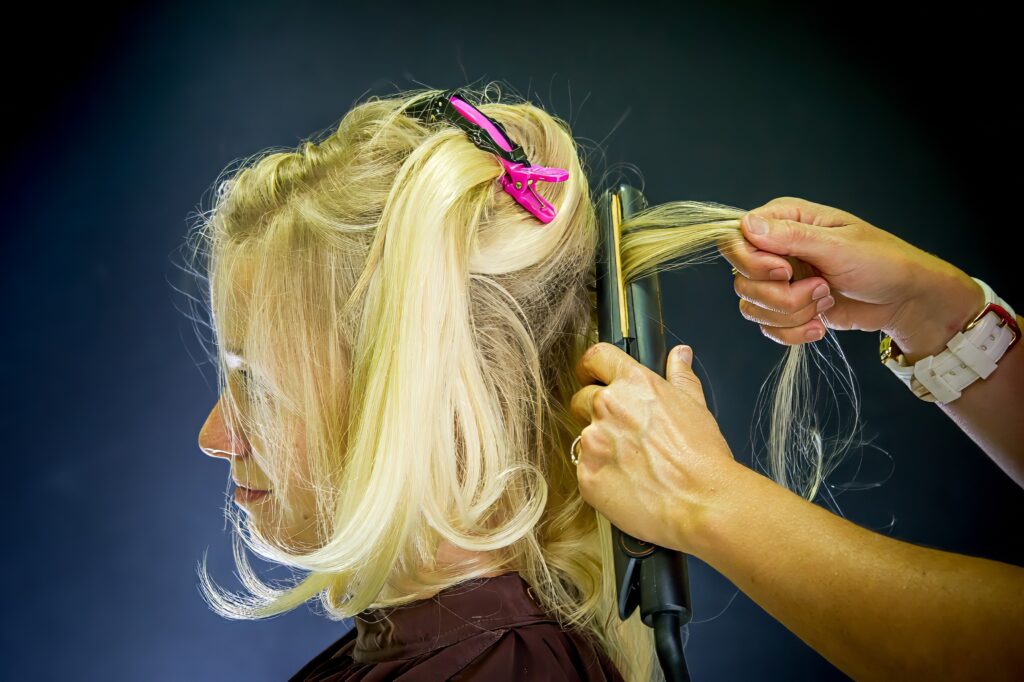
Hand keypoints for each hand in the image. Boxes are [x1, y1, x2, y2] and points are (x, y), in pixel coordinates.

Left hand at [569, 342, 739, 554]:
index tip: (590, 374)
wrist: (700, 504)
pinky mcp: (586, 476)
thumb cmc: (702, 458)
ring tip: (632, 464)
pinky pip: (585, 470)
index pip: (596, 358)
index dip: (591, 367)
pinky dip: (601, 476)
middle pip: (582, 398)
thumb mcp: (695, 406)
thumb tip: (680, 356)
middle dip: (594, 411)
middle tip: (621, 432)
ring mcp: (593, 442)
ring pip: (584, 437)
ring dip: (600, 446)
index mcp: (634, 384)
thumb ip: (680, 376)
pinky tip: (627, 483)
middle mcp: (607, 407)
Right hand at [721, 196, 984, 361]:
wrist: (904, 300)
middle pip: (741, 279)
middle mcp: (775, 249)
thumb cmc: (881, 261)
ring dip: (791, 314)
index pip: (735, 239)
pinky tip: (819, 324)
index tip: (786, 271)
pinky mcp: (787, 308)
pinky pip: (767, 327)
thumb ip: (791, 237)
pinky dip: (793, 332)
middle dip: (780, 295)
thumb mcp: (838, 245)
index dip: (752, 261)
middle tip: (820, 288)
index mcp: (784, 221)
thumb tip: (747, 225)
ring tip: (825, 302)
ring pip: (752, 307)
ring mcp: (780, 280)